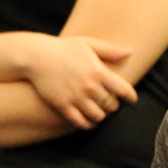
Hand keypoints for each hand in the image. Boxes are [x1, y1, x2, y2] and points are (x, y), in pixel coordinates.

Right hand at [24, 35, 138, 128]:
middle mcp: (89, 86)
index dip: (130, 97)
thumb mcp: (88, 43)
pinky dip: (88, 124)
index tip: (131, 99)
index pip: (123, 90)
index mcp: (98, 71)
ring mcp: (76, 98)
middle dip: (113, 104)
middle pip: (111, 105)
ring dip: (101, 115)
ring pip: (98, 116)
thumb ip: (110, 50)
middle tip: (109, 102)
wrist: (36, 56)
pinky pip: (81, 122)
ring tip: (98, 111)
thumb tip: (131, 52)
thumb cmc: (64, 48)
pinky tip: (88, 120)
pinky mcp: (63, 106)